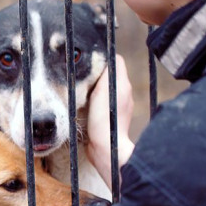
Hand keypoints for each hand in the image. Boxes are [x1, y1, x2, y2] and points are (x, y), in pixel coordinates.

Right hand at [87, 55, 134, 186]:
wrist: (106, 149)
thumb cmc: (105, 120)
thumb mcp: (104, 91)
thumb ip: (107, 73)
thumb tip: (107, 57)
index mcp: (123, 85)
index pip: (116, 60)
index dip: (104, 56)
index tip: (90, 58)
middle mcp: (124, 94)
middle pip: (110, 73)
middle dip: (97, 70)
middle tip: (81, 70)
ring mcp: (118, 106)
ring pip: (106, 87)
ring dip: (95, 85)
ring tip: (81, 86)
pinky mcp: (110, 117)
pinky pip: (102, 101)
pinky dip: (94, 99)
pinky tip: (84, 103)